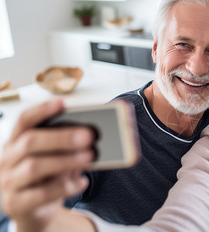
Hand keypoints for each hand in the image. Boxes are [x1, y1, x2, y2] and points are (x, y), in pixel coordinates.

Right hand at [0, 99, 94, 231]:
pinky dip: (64, 187)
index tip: (62, 102)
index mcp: (16, 142)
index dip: (42, 110)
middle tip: (88, 136)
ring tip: (89, 157)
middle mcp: (8, 159)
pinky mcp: (16, 203)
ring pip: (34, 167)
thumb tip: (92, 133)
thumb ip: (67, 146)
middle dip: (61, 137)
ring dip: (65, 160)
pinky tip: (82, 182)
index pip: (24, 121)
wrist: (37, 213)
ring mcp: (8, 182)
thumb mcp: (56, 158)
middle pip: (30, 141)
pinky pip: (40, 194)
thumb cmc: (48, 178)